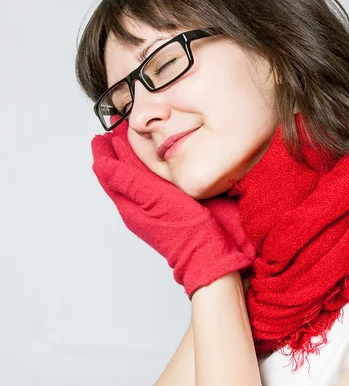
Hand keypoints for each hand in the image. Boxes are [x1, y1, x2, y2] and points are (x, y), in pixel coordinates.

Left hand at [91, 130, 252, 297]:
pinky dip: (152, 168)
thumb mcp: (153, 200)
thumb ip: (128, 181)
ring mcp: (159, 206)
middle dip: (116, 153)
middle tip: (113, 132)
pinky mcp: (175, 206)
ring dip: (134, 159)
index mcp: (131, 205)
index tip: (100, 134)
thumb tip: (101, 164)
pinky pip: (156, 183)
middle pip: (123, 175)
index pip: (110, 174)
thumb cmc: (185, 231)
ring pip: (139, 178)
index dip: (104, 153)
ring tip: (133, 141)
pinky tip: (161, 162)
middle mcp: (142, 205)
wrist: (212, 252)